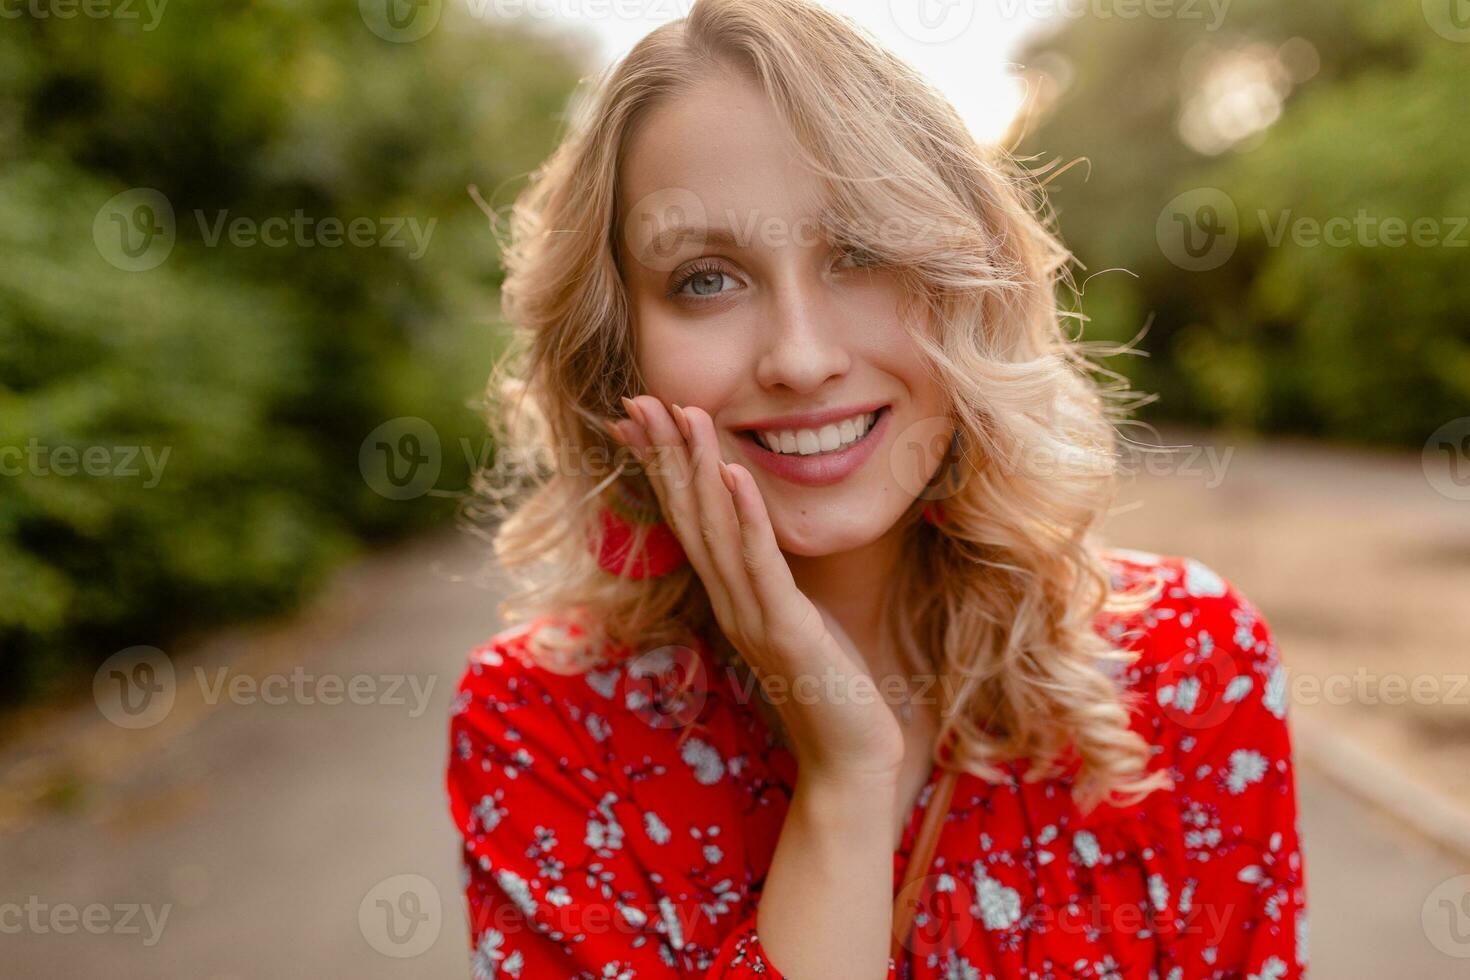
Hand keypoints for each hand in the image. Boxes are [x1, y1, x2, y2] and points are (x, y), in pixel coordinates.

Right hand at [608, 395, 905, 783]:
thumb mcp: (797, 620)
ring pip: (715, 531)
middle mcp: (729, 603)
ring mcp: (752, 617)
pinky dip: (746, 514)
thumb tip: (762, 542)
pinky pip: (760, 563)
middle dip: (664, 454)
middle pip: (687, 517)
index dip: (663, 466)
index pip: (688, 520)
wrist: (850, 761)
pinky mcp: (785, 630)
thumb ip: (774, 581)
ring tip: (684, 414)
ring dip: (697, 468)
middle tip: (639, 399)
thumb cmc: (832, 690)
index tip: (644, 417)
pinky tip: (733, 472)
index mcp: (730, 598)